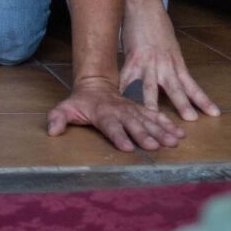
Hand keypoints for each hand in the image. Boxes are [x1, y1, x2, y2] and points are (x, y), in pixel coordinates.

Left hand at [48, 76, 185, 151]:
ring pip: (148, 120)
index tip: (127, 147)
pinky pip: (156, 116)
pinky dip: (167, 124)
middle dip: (144, 135)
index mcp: (103, 114)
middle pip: (133, 124)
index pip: (111, 126)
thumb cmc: (81, 101)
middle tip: (156, 146)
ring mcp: (132, 110)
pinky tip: (179, 133)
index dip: (118, 136)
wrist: (96, 83)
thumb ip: (58, 118)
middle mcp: (120, 112)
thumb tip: (51, 130)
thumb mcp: (66, 107)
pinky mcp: (140, 110)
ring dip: (161, 131)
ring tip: (174, 141)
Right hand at [118, 4, 219, 121]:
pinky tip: (120, 101)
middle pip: (176, 88)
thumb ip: (171, 64)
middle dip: (183, 105)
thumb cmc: (157, 23)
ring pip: (151, 87)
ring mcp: (148, 62)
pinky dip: (123, 91)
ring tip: (155, 119)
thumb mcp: (170, 46)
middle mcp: (165, 64)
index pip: (192, 85)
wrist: (144, 6)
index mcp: (176, 62)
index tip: (214, 114)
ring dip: (153, 104)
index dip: (203, 100)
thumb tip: (173, 79)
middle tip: (191, 119)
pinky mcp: (132, 58)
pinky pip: (126, 78)